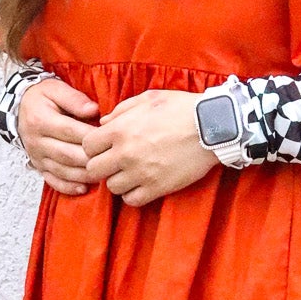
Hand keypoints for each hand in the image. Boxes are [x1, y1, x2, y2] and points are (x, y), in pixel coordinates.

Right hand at [17, 77, 101, 194]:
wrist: (20, 108)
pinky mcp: (39, 167)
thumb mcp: (56, 89)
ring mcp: (37, 157)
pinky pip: (53, 181)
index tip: (109, 138)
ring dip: (84, 175)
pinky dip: (68, 187)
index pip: (69, 130)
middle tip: (111, 159)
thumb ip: (74, 99)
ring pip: (63, 171)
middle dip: (90, 158)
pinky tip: (83, 188)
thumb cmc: (42, 98)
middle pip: (67, 154)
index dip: (90, 136)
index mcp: (40, 120)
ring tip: (103, 174)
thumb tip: (94, 110)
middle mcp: (37, 142)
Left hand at [81, 89, 218, 207]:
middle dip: (101, 166)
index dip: (94, 147)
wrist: (213, 126)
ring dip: (118, 180)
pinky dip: (133, 194)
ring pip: (112, 187)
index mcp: (120, 130)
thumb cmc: (181, 108)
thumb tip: (103, 122)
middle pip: (93, 170)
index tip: (104, 147)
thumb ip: (121, 110)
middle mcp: (126, 153)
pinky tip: (141, 184)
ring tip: (130, 173)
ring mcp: (141, 173)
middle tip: (114, 162)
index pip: (87, 146)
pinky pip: (132, 200)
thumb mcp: (149, 99)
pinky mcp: (157, 188)